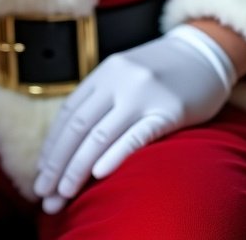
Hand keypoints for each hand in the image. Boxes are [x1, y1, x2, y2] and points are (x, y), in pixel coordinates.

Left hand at [33, 25, 235, 213]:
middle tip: (44, 192)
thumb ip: (102, 99)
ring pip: (100, 135)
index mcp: (104, 73)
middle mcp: (118, 81)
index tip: (41, 173)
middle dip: (57, 163)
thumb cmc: (162, 71)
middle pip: (78, 127)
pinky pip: (136, 135)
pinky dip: (114, 155)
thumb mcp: (125, 75)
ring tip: (64, 193)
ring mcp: (143, 95)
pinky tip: (98, 174)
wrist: (204, 52)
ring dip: (77, 167)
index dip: (52, 146)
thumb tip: (73, 139)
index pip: (68, 114)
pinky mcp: (169, 110)